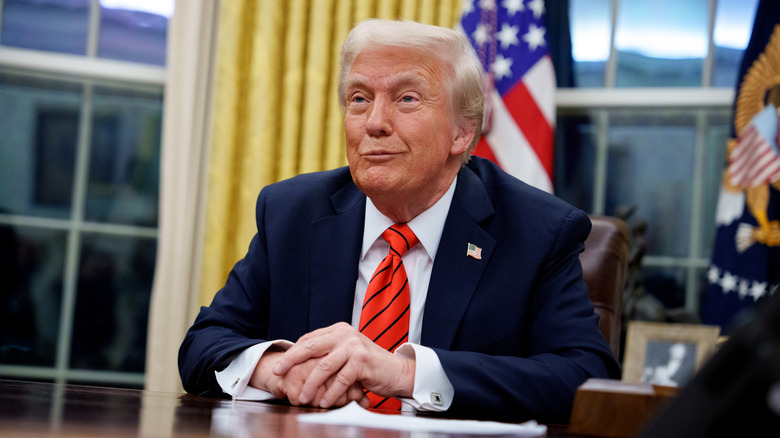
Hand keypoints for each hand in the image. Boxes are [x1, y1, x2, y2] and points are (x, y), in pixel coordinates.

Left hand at [272, 322, 415, 407]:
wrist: (397, 371)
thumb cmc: (370, 365)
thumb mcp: (348, 352)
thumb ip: (330, 351)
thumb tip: (301, 358)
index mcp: (340, 330)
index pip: (310, 338)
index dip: (294, 352)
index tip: (281, 364)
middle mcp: (346, 335)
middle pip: (311, 347)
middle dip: (291, 361)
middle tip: (278, 372)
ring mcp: (354, 347)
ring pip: (323, 366)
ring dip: (310, 384)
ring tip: (302, 397)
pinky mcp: (362, 362)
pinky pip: (340, 380)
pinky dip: (330, 394)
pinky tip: (324, 403)